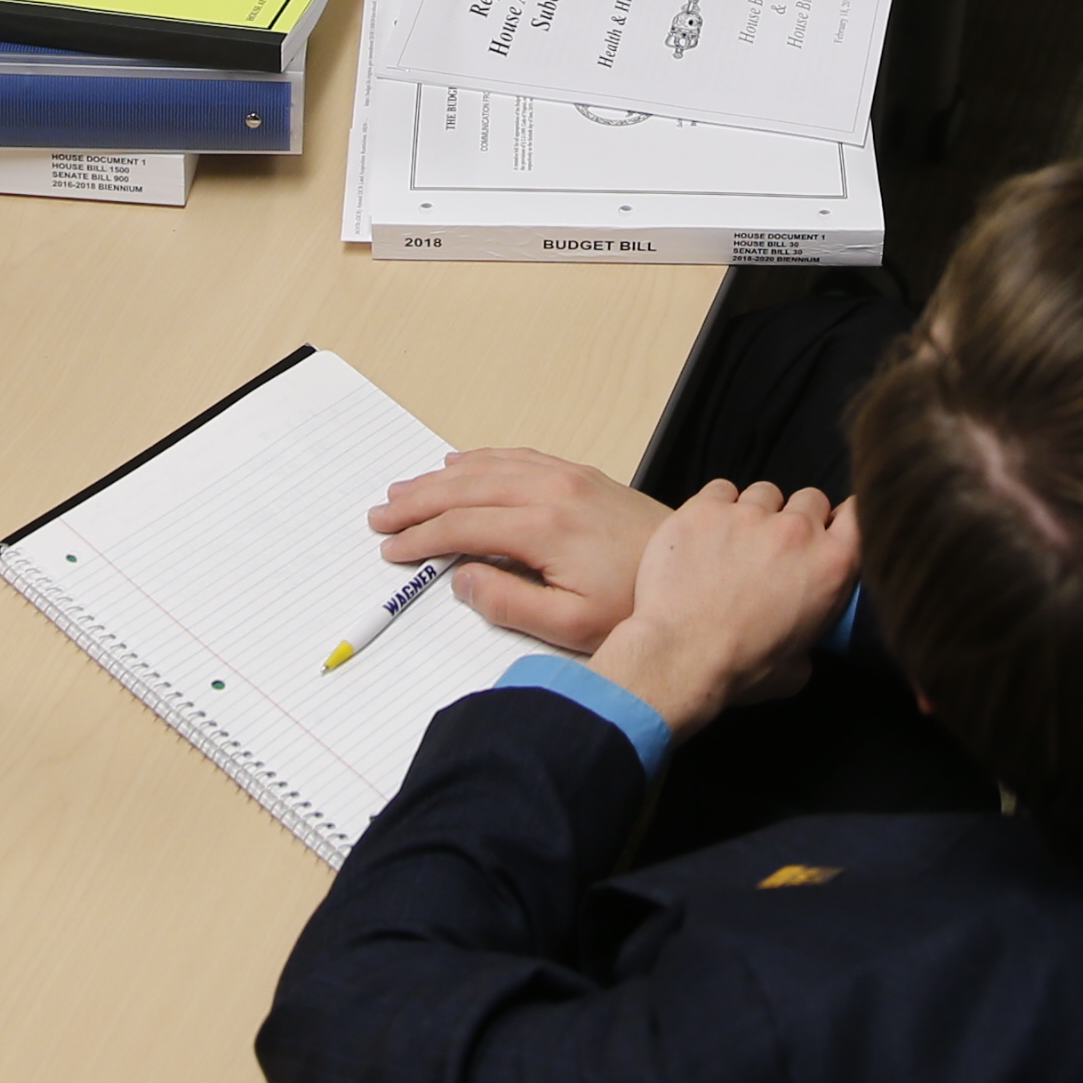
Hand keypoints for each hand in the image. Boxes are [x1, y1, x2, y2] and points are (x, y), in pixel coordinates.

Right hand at [372, 448, 666, 652]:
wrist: (700, 574)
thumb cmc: (637, 606)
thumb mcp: (571, 625)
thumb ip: (508, 603)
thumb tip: (460, 578)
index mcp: (545, 527)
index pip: (462, 525)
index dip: (420, 538)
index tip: (391, 550)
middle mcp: (553, 491)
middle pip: (466, 487)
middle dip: (417, 501)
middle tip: (381, 514)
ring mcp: (569, 477)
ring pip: (488, 466)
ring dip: (441, 476)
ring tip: (406, 489)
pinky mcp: (583, 476)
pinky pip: (519, 456)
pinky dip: (482, 458)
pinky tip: (463, 463)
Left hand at [588, 479, 856, 741]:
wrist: (680, 657)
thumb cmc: (742, 670)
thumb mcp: (799, 668)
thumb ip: (811, 636)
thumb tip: (803, 635)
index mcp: (832, 566)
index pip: (858, 516)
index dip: (842, 521)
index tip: (829, 531)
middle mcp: (797, 530)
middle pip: (811, 499)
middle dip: (798, 519)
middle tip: (776, 548)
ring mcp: (750, 513)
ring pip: (765, 493)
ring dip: (757, 513)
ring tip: (735, 542)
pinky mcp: (706, 507)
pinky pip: (721, 490)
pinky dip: (717, 507)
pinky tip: (706, 532)